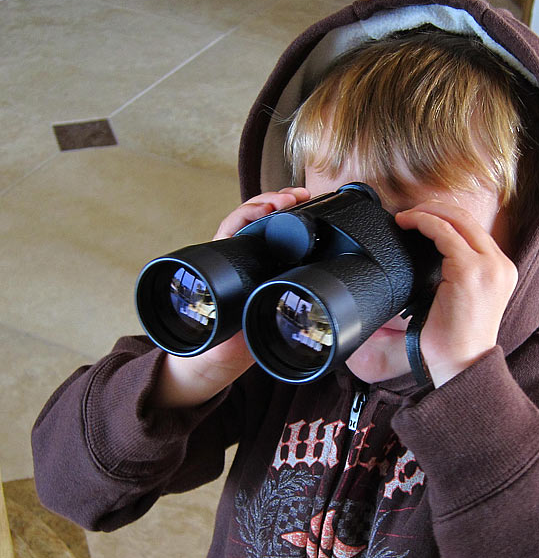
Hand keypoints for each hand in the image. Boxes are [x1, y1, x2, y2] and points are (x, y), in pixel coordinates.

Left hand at [151, 187, 309, 407]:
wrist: (212, 361)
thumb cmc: (208, 349)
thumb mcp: (222, 342)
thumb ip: (232, 338)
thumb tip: (244, 335)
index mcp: (220, 270)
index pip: (233, 228)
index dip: (251, 213)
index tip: (271, 207)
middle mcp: (235, 261)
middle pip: (253, 219)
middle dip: (275, 201)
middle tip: (298, 196)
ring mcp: (250, 266)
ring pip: (267, 229)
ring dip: (286, 210)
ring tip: (306, 199)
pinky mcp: (265, 274)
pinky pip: (278, 246)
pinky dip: (293, 229)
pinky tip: (310, 218)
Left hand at [394, 201, 517, 387]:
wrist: (462, 365)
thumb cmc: (455, 341)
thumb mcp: (461, 300)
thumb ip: (454, 275)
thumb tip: (427, 257)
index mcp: (501, 270)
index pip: (474, 231)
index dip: (446, 217)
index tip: (422, 219)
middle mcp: (500, 264)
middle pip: (467, 218)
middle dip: (434, 207)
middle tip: (409, 213)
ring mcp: (489, 266)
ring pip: (456, 220)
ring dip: (426, 212)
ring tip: (405, 217)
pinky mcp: (470, 270)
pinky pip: (443, 233)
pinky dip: (423, 223)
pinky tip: (407, 225)